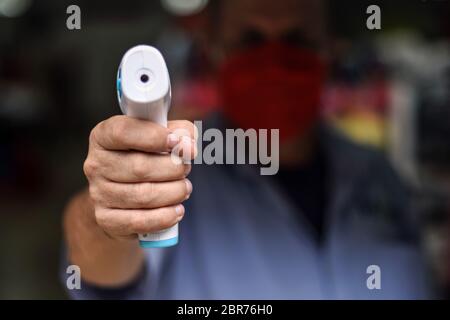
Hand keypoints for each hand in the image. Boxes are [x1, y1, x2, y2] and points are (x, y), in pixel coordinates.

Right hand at [83, 115, 195, 240]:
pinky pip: (140, 221)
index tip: (178, 142)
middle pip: (140, 167)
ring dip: (174, 192)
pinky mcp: (107, 219)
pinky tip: (177, 210)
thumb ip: (179, 132)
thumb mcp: (161, 137)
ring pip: (144, 195)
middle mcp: (97, 164)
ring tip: (184, 188)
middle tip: (186, 169)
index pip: (123, 132)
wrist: (122, 196)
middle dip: (173, 169)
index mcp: (104, 136)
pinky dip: (165, 216)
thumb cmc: (145, 158)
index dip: (154, 137)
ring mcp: (99, 193)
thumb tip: (188, 145)